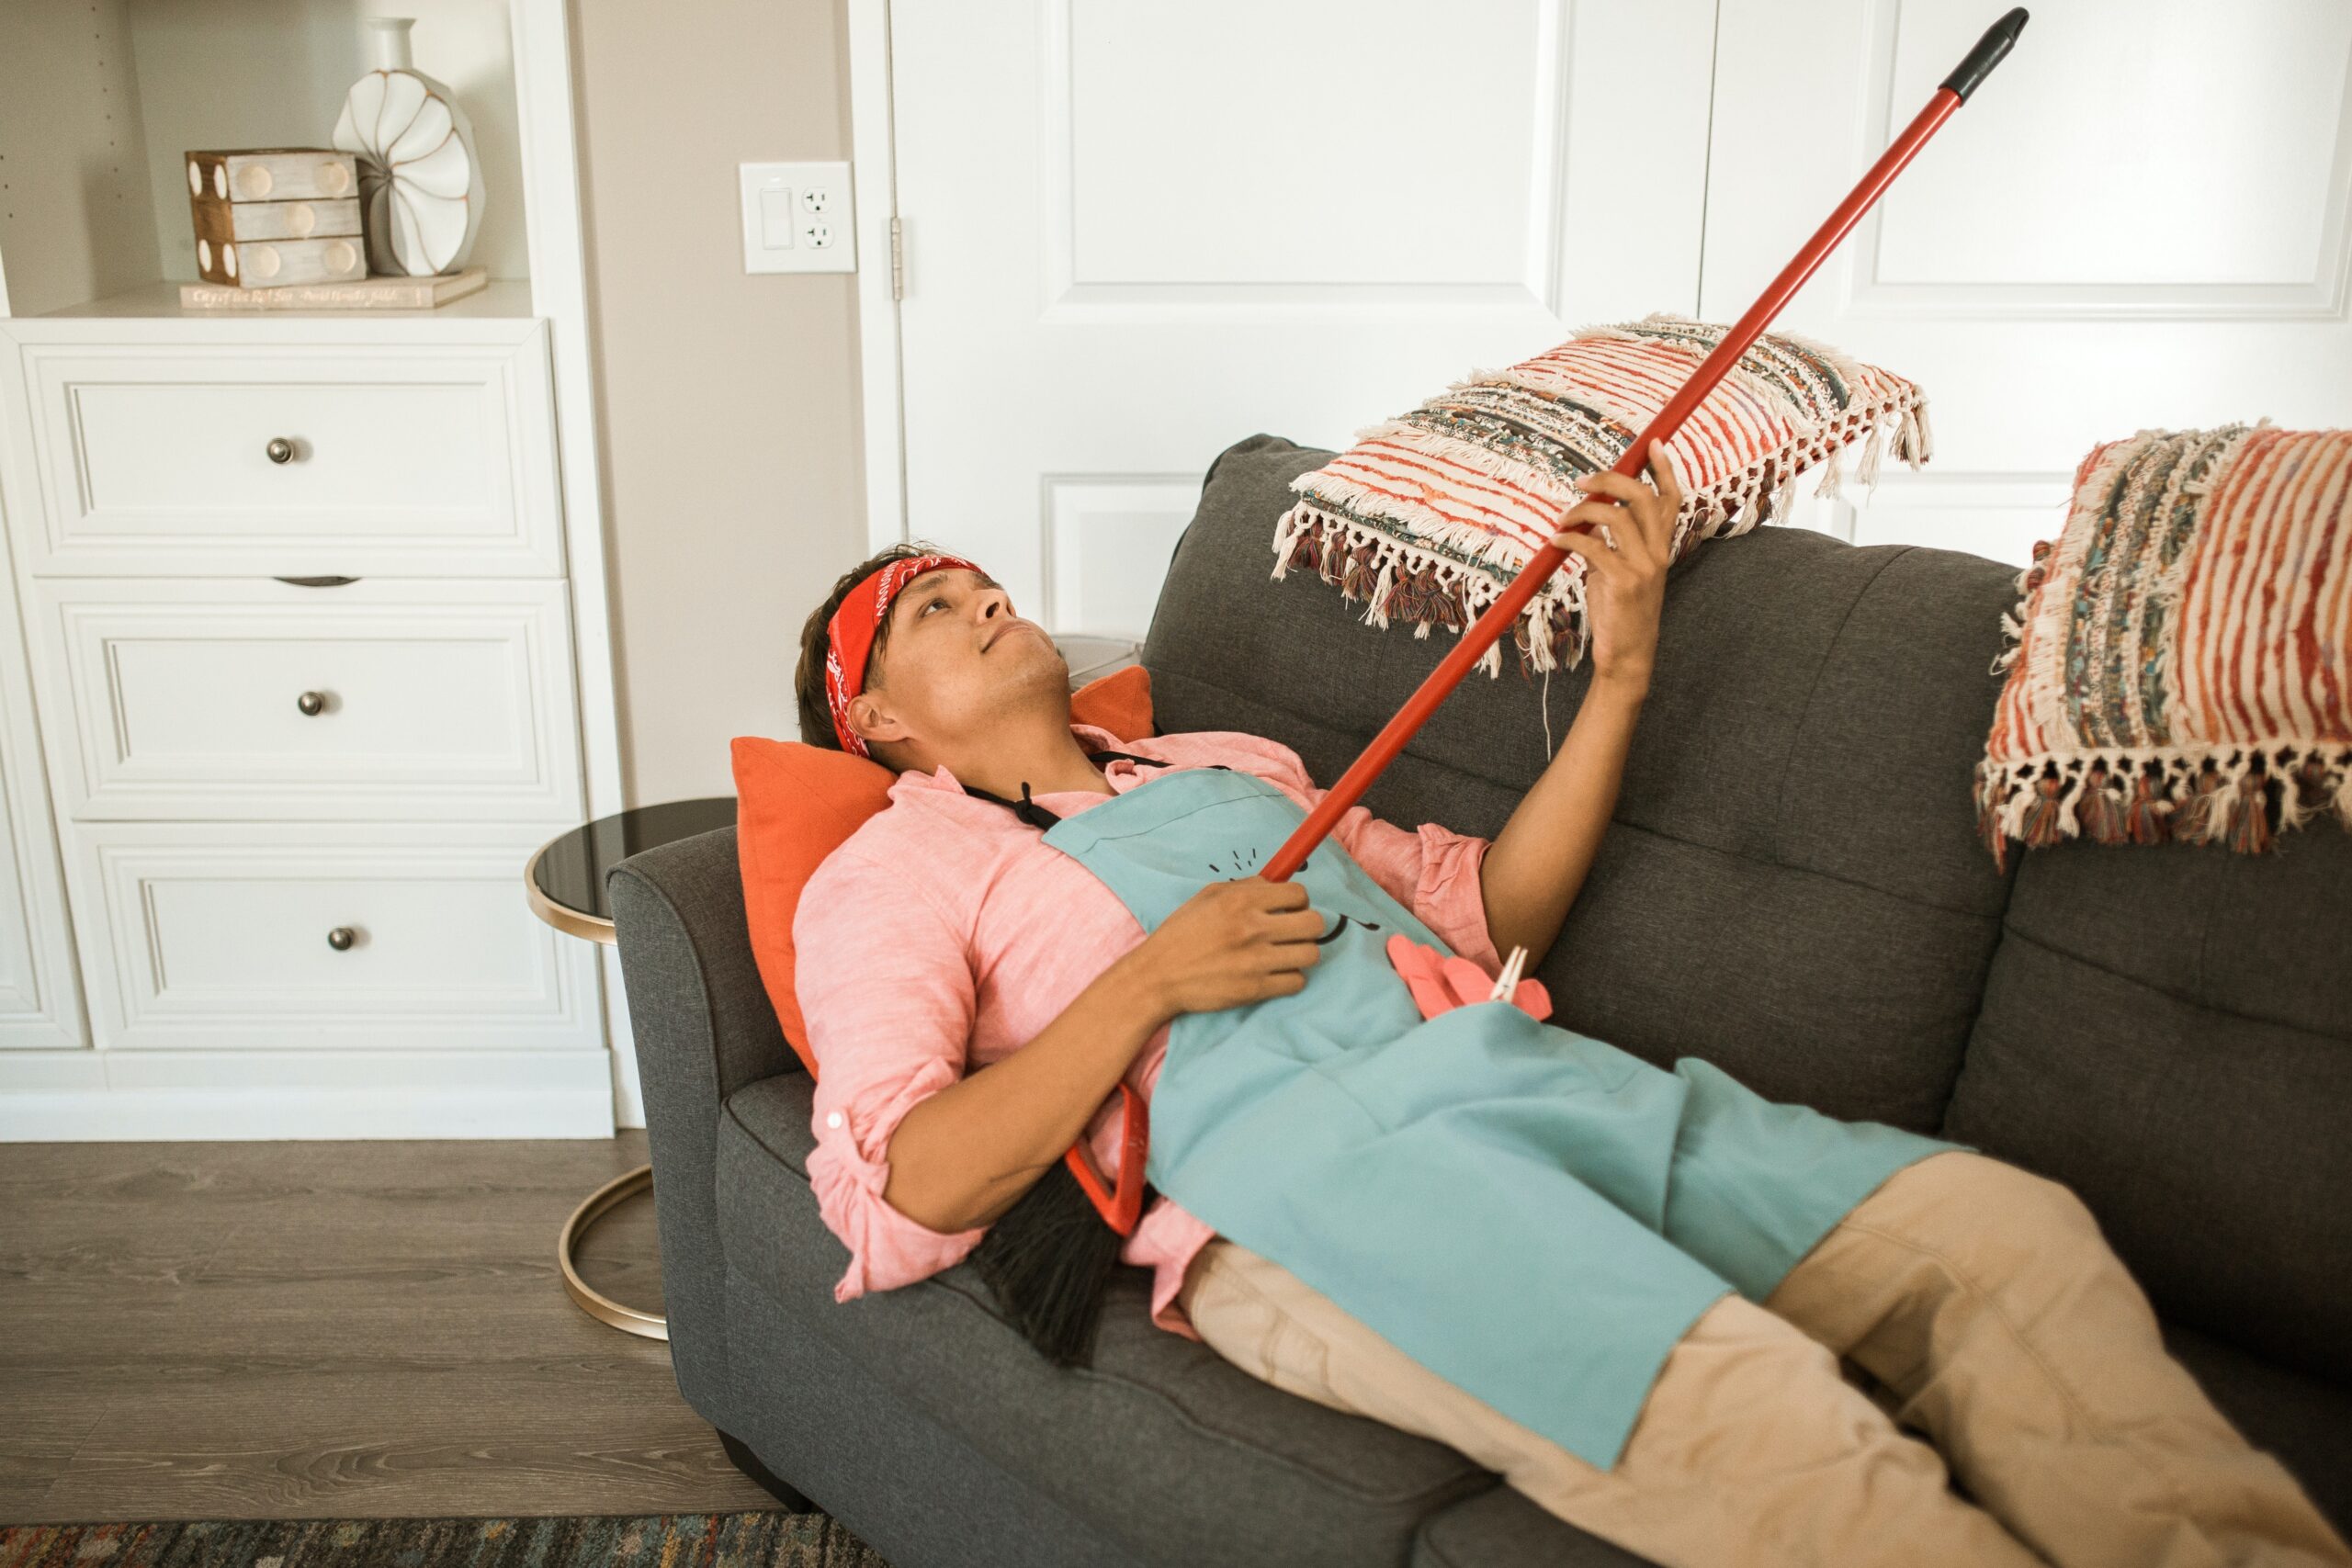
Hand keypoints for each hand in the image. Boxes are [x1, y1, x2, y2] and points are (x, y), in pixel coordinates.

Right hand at [1126, 877, 1323, 1019]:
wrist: (1158, 976)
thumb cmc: (1181, 934)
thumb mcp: (1207, 897)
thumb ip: (1246, 887)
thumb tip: (1277, 884)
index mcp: (1241, 900)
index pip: (1299, 894)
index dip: (1298, 902)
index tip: (1289, 910)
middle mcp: (1252, 928)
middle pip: (1314, 924)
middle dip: (1308, 927)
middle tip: (1293, 932)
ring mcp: (1256, 960)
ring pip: (1311, 954)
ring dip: (1301, 954)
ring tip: (1285, 954)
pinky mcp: (1256, 989)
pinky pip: (1298, 981)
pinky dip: (1290, 978)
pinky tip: (1274, 974)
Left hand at [1549, 440, 1680, 695]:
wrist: (1626, 656)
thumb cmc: (1619, 612)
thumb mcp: (1615, 570)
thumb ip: (1609, 541)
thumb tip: (1589, 515)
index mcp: (1660, 547)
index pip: (1672, 499)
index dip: (1665, 469)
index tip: (1653, 444)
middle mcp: (1658, 553)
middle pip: (1643, 497)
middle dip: (1612, 480)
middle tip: (1582, 480)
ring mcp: (1644, 568)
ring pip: (1618, 517)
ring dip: (1584, 509)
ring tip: (1562, 518)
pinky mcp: (1624, 583)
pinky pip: (1595, 547)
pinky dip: (1571, 538)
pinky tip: (1556, 541)